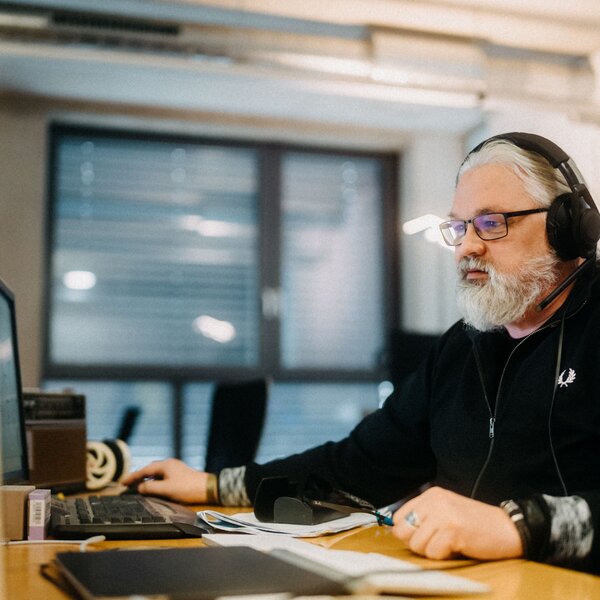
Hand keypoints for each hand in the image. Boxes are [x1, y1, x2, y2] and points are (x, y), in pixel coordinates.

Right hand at [121, 458, 209, 503]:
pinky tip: (153, 486)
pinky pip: (162, 475)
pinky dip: (154, 480)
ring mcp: (174, 468)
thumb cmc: (186, 488)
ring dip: (146, 478)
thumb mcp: (166, 489)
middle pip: (149, 469)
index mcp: (165, 465)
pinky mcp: (179, 474)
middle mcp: (169, 464)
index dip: (132, 477)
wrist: (206, 488)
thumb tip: (139, 487)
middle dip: (138, 476)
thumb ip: (150, 487)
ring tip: (138, 486)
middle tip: (128, 485)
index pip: (144, 470)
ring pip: (156, 472)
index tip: (122, 483)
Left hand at [392, 486, 522, 559]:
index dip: (407, 532)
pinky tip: (456, 547)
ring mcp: (443, 514)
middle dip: (417, 543)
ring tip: (448, 544)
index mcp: (431, 495)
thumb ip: (425, 516)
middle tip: (436, 543)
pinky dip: (443, 556)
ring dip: (431, 551)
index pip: (398, 516)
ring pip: (417, 545)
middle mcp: (434, 501)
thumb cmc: (475, 523)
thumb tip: (399, 530)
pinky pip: (433, 553)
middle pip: (403, 531)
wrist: (506, 528)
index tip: (422, 536)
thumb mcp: (446, 510)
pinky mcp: (452, 530)